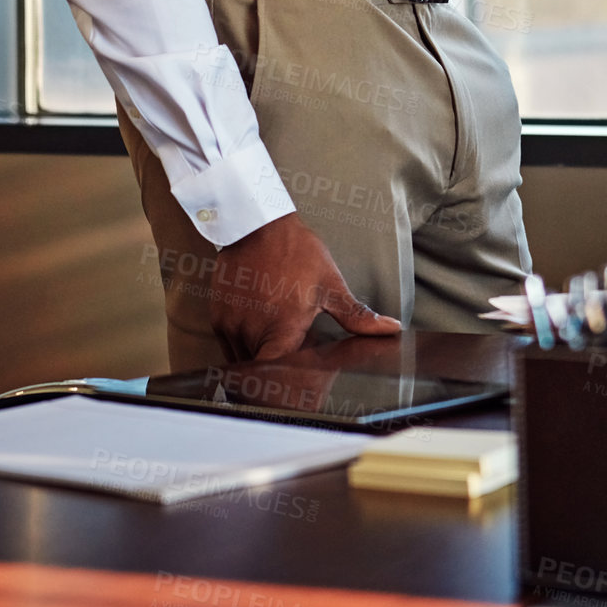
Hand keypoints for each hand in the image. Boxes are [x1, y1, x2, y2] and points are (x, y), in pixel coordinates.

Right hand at [209, 212, 400, 361]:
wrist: (256, 223)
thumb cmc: (294, 250)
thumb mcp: (330, 284)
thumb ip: (356, 315)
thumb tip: (388, 328)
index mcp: (280, 329)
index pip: (277, 376)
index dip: (288, 384)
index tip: (299, 379)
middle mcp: (250, 331)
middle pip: (262, 369)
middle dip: (279, 365)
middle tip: (294, 348)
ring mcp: (230, 324)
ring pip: (244, 358)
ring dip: (261, 354)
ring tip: (278, 331)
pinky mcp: (218, 316)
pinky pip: (230, 343)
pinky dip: (245, 341)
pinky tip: (261, 321)